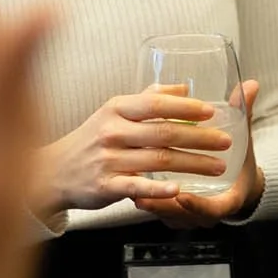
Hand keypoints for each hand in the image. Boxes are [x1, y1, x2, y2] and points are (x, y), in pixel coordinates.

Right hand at [29, 86, 233, 218]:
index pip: (155, 103)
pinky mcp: (105, 186)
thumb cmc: (91, 139)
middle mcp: (112, 132)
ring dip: (192, 164)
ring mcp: (108, 160)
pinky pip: (136, 186)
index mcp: (116, 109)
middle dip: (199, 138)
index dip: (185, 107)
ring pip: (158, 161)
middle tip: (226, 142)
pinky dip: (159, 189)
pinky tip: (180, 190)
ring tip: (218, 167)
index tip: (211, 111)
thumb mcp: (113, 111)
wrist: (52, 172)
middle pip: (163, 133)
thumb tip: (184, 87)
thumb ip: (148, 98)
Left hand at [138, 80, 263, 226]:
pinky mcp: (182, 218)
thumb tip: (250, 83)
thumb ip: (244, 114)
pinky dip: (153, 205)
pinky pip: (166, 216)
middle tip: (145, 194)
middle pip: (188, 218)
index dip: (198, 205)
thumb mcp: (243, 140)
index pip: (216, 210)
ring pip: (173, 219)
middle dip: (166, 206)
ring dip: (155, 207)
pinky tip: (136, 197)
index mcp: (231, 198)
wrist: (238, 187)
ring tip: (136, 196)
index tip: (181, 194)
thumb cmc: (237, 161)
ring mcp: (195, 220)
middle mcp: (212, 214)